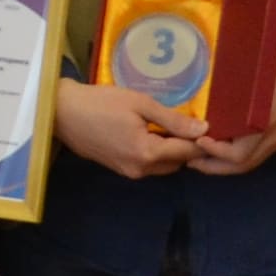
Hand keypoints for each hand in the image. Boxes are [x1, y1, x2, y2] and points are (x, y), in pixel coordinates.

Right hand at [54, 78, 202, 181]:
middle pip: (177, 163)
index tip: (212, 125)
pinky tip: (150, 131)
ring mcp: (128, 172)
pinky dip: (155, 152)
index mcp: (147, 153)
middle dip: (187, 146)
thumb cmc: (101, 103)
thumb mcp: (140, 104)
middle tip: (190, 122)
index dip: (203, 140)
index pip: (188, 151)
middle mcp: (140, 170)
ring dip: (170, 150)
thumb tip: (204, 130)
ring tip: (169, 124)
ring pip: (163, 165)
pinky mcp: (119, 169)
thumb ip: (173, 120)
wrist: (62, 113)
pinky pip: (147, 164)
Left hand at [187, 45, 275, 178]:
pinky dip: (238, 157)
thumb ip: (235, 71)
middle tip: (190, 160)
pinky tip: (222, 149)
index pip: (239, 151)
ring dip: (224, 165)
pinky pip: (258, 155)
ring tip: (200, 159)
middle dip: (213, 167)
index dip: (215, 151)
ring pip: (250, 163)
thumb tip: (204, 70)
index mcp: (267, 119)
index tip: (197, 140)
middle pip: (242, 164)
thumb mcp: (260, 63)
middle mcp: (274, 136)